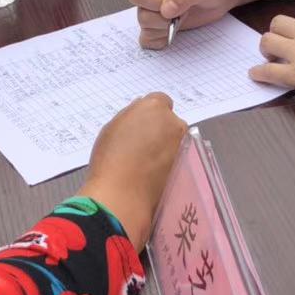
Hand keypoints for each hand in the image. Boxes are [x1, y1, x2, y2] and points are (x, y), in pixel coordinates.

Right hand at [79, 93, 187, 249]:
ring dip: (165, 145)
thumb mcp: (113, 127)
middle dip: (160, 128)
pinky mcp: (184, 165)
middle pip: (170, 120)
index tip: (139, 124)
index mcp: (154, 106)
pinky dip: (167, 160)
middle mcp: (174, 123)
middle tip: (141, 143)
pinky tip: (151, 171)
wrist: (122, 194)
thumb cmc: (111, 158)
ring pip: (174, 139)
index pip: (160, 101)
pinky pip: (176, 156)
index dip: (149, 113)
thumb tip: (141, 114)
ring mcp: (181, 145)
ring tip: (145, 160)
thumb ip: (131, 116)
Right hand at [129, 0, 277, 48]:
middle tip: (183, 12)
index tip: (175, 5)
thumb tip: (165, 10)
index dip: (154, 3)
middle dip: (163, 19)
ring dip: (164, 29)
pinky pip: (149, 39)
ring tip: (182, 19)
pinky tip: (175, 32)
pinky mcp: (160, 26)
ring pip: (145, 29)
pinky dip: (160, 40)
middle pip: (141, 15)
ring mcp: (154, 11)